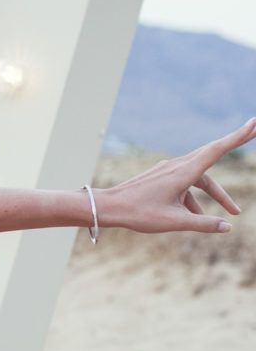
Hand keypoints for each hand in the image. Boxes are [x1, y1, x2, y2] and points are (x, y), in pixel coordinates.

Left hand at [94, 118, 252, 234]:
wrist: (108, 207)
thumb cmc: (139, 214)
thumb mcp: (175, 222)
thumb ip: (203, 224)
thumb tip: (227, 227)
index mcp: (183, 172)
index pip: (217, 150)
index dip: (238, 136)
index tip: (254, 123)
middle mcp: (177, 166)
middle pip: (213, 154)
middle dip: (235, 144)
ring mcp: (168, 170)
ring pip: (201, 177)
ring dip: (217, 192)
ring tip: (235, 211)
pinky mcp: (162, 177)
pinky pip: (186, 184)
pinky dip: (196, 197)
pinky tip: (198, 217)